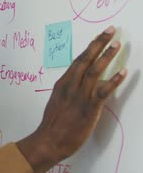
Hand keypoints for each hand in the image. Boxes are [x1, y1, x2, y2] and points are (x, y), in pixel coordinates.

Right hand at [17, 26, 126, 172]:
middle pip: (85, 60)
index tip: (101, 36)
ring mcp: (79, 97)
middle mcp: (70, 86)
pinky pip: (102, 91)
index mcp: (62, 84)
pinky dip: (113, 81)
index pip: (78, 60)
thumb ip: (69, 91)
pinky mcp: (88, 109)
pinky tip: (123, 72)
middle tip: (111, 31)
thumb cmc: (53, 125)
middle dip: (99, 44)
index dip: (90, 47)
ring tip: (117, 45)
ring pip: (94, 72)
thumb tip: (80, 84)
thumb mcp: (57, 102)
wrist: (49, 141)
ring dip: (106, 57)